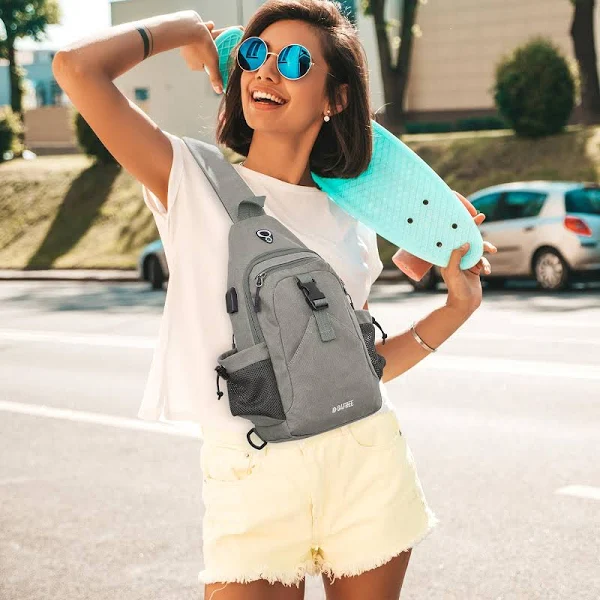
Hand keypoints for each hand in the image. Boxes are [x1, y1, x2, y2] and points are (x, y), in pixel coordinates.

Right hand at [179, 20, 243, 92]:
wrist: (189, 26)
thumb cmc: (201, 46)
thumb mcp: (212, 64)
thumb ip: (216, 77)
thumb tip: (218, 90)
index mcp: (194, 64)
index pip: (207, 64)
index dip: (214, 59)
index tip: (218, 54)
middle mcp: (188, 55)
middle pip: (205, 52)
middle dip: (212, 46)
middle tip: (217, 41)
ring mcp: (186, 43)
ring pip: (202, 40)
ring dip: (209, 36)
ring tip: (212, 32)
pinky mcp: (185, 32)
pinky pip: (198, 31)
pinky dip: (205, 29)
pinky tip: (210, 25)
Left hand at [440, 191, 497, 314]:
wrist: (464, 305)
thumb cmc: (455, 289)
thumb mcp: (453, 271)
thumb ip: (457, 256)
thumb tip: (465, 243)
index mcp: (448, 256)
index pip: (453, 237)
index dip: (459, 225)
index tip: (464, 213)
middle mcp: (456, 258)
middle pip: (466, 239)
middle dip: (474, 229)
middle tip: (481, 217)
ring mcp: (466, 263)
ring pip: (478, 249)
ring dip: (485, 249)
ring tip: (491, 251)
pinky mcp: (475, 269)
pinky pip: (483, 261)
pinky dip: (486, 264)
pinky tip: (487, 272)